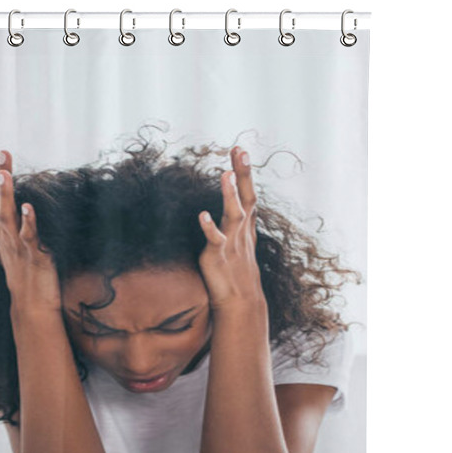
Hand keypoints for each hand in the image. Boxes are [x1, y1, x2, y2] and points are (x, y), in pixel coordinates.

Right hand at [0, 150, 62, 311]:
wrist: (32, 307)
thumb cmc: (29, 278)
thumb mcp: (19, 249)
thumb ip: (17, 229)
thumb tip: (21, 210)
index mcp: (3, 234)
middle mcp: (6, 238)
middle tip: (0, 152)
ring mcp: (17, 247)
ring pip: (7, 217)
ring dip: (6, 195)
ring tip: (7, 173)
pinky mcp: (33, 257)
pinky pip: (28, 237)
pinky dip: (27, 222)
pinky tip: (28, 206)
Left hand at [197, 146, 265, 311]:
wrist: (240, 303)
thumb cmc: (237, 274)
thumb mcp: (240, 245)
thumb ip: (237, 225)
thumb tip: (236, 210)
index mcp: (245, 228)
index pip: (248, 195)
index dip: (245, 173)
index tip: (240, 150)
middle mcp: (241, 232)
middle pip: (246, 197)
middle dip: (243, 173)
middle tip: (239, 149)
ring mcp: (232, 243)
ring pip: (234, 215)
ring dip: (230, 195)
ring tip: (225, 174)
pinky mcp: (218, 256)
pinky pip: (215, 240)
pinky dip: (210, 228)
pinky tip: (202, 215)